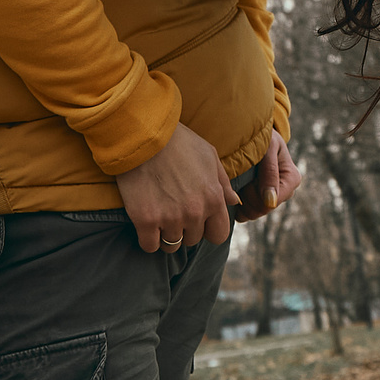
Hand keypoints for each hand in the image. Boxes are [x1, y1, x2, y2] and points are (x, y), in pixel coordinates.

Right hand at [116, 123, 239, 252]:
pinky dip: (147, 238)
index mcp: (213, 198)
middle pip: (192, 240)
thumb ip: (223, 183)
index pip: (219, 235)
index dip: (208, 229)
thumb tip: (235, 201)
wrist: (143, 133)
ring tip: (158, 213)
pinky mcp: (145, 220)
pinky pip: (149, 245)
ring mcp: (170, 218)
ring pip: (171, 245)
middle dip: (185, 228)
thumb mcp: (208, 156)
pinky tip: (145, 222)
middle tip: (172, 209)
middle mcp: (195, 212)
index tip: (197, 220)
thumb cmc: (178, 141)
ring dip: (165, 234)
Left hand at [234, 130, 301, 223]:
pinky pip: (246, 213)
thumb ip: (270, 172)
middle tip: (241, 175)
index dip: (253, 194)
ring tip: (239, 178)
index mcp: (292, 179)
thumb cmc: (263, 137)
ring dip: (241, 198)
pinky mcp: (260, 202)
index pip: (269, 203)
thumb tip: (271, 202)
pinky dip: (238, 203)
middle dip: (246, 195)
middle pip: (261, 209)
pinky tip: (236, 187)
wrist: (254, 134)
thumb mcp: (267, 147)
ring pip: (252, 213)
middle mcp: (286, 192)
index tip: (246, 176)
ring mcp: (273, 198)